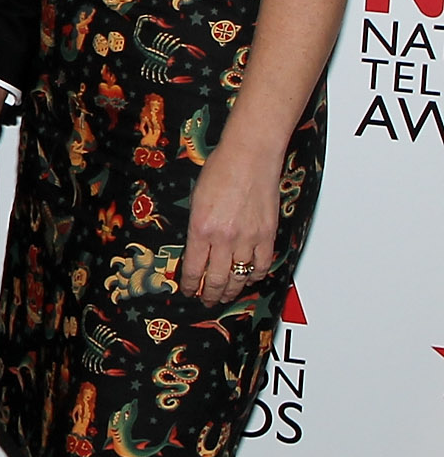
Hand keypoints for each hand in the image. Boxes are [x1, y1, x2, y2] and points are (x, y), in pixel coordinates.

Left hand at [179, 137, 283, 305]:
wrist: (250, 156)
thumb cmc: (220, 170)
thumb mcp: (196, 200)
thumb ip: (197, 228)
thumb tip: (196, 249)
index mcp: (200, 229)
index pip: (193, 268)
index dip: (189, 284)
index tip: (188, 290)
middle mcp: (224, 237)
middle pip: (217, 279)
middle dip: (209, 294)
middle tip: (206, 300)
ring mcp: (248, 238)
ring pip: (239, 276)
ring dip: (232, 290)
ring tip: (226, 295)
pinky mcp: (268, 234)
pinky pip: (262, 264)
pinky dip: (254, 275)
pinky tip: (248, 277)